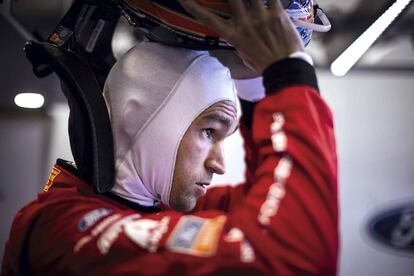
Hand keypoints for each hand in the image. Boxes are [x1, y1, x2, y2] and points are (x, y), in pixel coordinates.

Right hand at [178, 0, 303, 73]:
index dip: (193, 6)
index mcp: (232, 35)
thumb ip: (237, 39)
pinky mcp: (277, 13)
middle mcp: (243, 23)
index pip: (207, 18)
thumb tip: (234, 31)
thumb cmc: (263, 65)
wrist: (284, 69)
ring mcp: (260, 16)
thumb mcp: (242, 54)